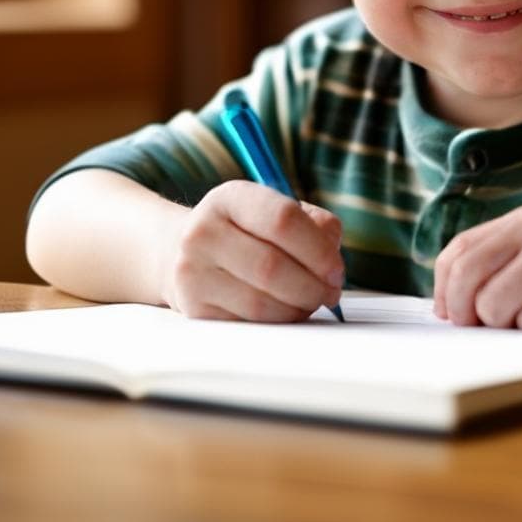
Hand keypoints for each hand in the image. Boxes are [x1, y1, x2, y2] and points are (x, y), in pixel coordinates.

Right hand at [161, 179, 343, 321]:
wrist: (185, 251)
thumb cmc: (246, 231)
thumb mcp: (276, 210)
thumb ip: (314, 224)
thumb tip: (332, 253)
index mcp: (230, 198)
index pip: (282, 220)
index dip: (318, 249)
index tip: (337, 269)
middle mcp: (203, 232)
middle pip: (271, 267)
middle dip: (313, 286)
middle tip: (331, 292)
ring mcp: (192, 272)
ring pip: (260, 302)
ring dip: (298, 308)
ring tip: (312, 301)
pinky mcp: (193, 308)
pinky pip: (247, 324)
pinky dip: (277, 322)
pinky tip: (287, 311)